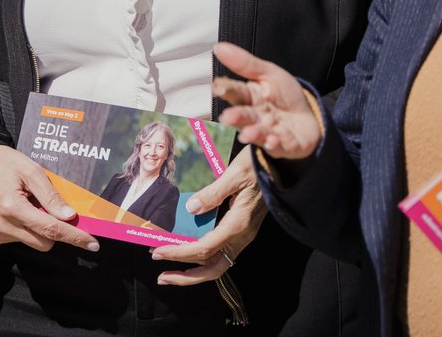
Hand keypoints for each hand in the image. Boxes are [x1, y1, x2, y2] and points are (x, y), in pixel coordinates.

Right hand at [0, 144, 98, 252]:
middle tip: (65, 212)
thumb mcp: (32, 171)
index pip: (50, 229)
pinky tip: (26, 209)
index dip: (74, 237)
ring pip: (35, 243)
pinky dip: (32, 228)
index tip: (92, 244)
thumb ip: (51, 196)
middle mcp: (3, 225)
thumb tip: (70, 216)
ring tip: (35, 203)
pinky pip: (24, 239)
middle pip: (45, 242)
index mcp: (12, 207)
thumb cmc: (6, 164)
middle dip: (60, 231)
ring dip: (44, 229)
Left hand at [152, 146, 265, 284]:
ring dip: (192, 268)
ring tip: (169, 263)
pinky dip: (202, 255)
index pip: (204, 249)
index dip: (179, 253)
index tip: (158, 251)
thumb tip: (191, 209)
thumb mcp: (234, 173)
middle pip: (213, 269)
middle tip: (162, 276)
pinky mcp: (243, 229)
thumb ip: (213, 193)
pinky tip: (188, 246)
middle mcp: (242, 235)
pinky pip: (221, 251)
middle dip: (186, 277)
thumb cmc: (259, 165)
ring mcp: (244, 234)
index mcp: (239, 224)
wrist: (282, 164)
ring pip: (217, 263)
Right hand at [212, 41, 321, 158]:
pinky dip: (274, 144)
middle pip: (243, 115)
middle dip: (235, 117)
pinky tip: (273, 140)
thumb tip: (218, 47)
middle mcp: (255, 116)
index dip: (227, 89)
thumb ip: (245, 63)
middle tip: (227, 118)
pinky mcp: (282, 145)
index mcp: (249, 96)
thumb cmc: (284, 95)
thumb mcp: (269, 73)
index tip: (217, 87)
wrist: (309, 117)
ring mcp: (267, 132)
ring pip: (257, 133)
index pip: (236, 91)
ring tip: (249, 133)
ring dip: (252, 134)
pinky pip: (278, 146)